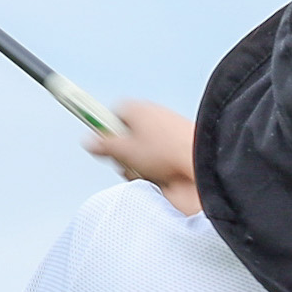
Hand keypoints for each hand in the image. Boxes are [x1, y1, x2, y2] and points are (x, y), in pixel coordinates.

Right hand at [87, 98, 199, 215]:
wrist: (204, 165)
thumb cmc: (166, 151)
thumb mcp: (124, 149)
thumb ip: (103, 145)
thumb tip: (88, 141)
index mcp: (137, 109)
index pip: (113, 115)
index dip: (107, 131)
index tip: (103, 145)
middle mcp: (151, 121)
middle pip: (124, 139)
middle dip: (122, 156)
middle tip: (126, 163)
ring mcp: (165, 139)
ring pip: (138, 157)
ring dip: (137, 169)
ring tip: (149, 174)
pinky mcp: (176, 156)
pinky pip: (155, 168)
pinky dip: (154, 176)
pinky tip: (162, 181)